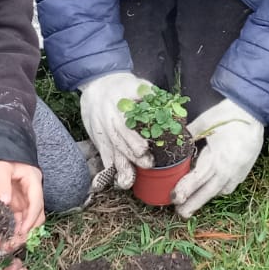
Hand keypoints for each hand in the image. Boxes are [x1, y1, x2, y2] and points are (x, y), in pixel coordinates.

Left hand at [0, 160, 43, 247]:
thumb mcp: (0, 168)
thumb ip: (2, 184)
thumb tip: (5, 201)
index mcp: (32, 180)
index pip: (36, 202)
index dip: (31, 218)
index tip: (22, 231)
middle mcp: (32, 191)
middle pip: (37, 213)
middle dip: (29, 229)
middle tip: (15, 242)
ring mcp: (24, 197)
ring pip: (29, 218)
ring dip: (22, 231)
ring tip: (10, 243)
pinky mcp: (16, 201)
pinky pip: (19, 217)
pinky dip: (15, 227)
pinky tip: (8, 236)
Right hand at [79, 71, 153, 188]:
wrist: (97, 84)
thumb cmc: (123, 87)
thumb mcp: (137, 85)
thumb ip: (151, 96)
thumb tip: (172, 107)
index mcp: (117, 107)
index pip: (124, 126)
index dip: (133, 139)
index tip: (144, 150)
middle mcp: (107, 121)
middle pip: (118, 141)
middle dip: (132, 155)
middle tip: (147, 165)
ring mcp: (102, 132)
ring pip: (110, 151)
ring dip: (119, 167)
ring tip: (127, 182)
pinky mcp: (98, 140)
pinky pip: (102, 157)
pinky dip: (105, 171)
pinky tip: (106, 185)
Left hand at [172, 97, 263, 217]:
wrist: (253, 112)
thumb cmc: (228, 115)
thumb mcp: (204, 121)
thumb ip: (188, 134)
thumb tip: (174, 140)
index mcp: (218, 157)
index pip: (198, 178)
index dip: (185, 189)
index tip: (174, 198)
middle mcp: (229, 168)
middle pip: (209, 192)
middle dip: (193, 203)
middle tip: (180, 213)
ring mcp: (238, 171)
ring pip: (220, 191)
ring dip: (206, 198)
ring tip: (191, 203)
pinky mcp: (244, 171)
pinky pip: (229, 186)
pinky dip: (218, 190)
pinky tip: (210, 189)